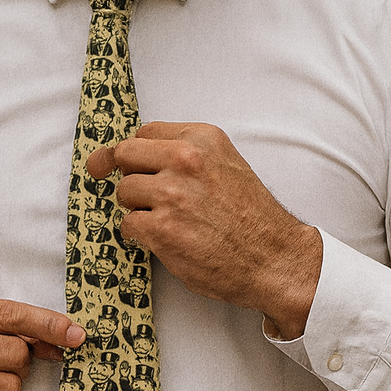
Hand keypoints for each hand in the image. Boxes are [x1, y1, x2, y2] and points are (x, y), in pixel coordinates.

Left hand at [87, 123, 322, 339]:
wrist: (275, 258)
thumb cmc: (252, 217)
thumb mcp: (227, 165)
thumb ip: (190, 155)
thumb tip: (143, 156)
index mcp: (202, 139)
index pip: (146, 132)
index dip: (132, 150)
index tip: (116, 160)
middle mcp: (186, 160)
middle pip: (124, 155)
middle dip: (122, 172)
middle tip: (122, 187)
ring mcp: (172, 194)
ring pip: (124, 192)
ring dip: (135, 208)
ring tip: (163, 220)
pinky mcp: (162, 229)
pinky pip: (128, 224)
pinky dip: (139, 235)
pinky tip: (161, 239)